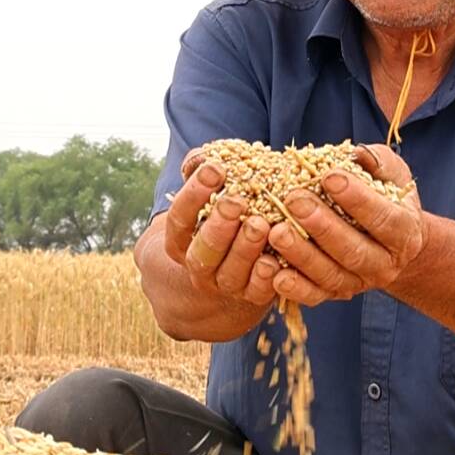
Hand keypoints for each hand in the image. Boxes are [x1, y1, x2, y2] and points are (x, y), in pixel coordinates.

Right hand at [162, 147, 280, 305]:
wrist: (236, 268)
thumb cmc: (223, 217)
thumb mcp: (209, 194)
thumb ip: (202, 172)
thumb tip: (203, 157)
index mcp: (182, 240)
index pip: (179, 219)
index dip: (193, 195)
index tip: (214, 169)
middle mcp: (200, 267)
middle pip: (203, 252)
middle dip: (219, 226)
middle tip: (236, 202)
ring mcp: (226, 284)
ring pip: (231, 273)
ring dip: (245, 249)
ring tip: (260, 224)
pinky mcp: (252, 297)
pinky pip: (258, 293)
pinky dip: (265, 278)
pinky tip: (275, 259)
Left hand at [265, 143, 426, 305]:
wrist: (392, 244)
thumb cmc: (388, 199)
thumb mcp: (392, 175)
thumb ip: (378, 162)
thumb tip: (357, 154)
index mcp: (404, 232)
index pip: (384, 218)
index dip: (357, 199)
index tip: (328, 175)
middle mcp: (385, 263)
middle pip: (354, 250)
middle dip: (322, 225)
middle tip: (294, 200)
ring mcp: (360, 283)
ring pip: (331, 275)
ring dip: (302, 256)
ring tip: (276, 231)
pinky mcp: (337, 294)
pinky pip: (315, 296)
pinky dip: (295, 288)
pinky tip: (275, 273)